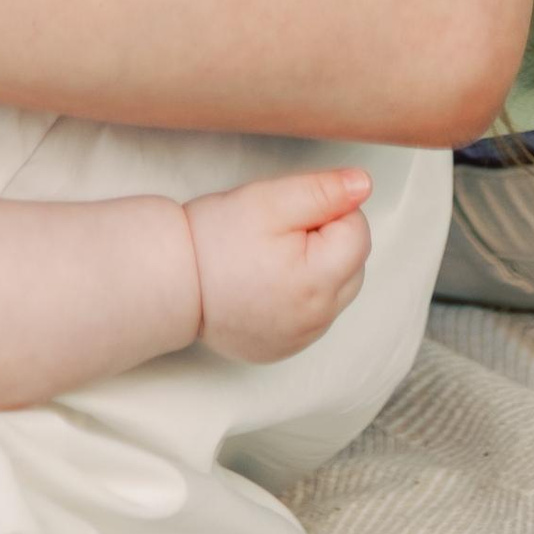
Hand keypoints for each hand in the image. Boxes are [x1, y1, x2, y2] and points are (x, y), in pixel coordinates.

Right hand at [186, 166, 372, 361]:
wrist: (169, 282)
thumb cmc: (215, 239)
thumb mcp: (270, 200)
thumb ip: (324, 190)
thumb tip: (364, 185)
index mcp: (319, 282)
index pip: (358, 232)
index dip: (328, 211)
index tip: (290, 215)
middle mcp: (316, 319)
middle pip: (352, 264)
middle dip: (327, 240)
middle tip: (279, 234)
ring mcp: (300, 338)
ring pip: (335, 291)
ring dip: (318, 268)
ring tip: (271, 258)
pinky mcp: (283, 348)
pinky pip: (312, 315)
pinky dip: (301, 295)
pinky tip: (266, 283)